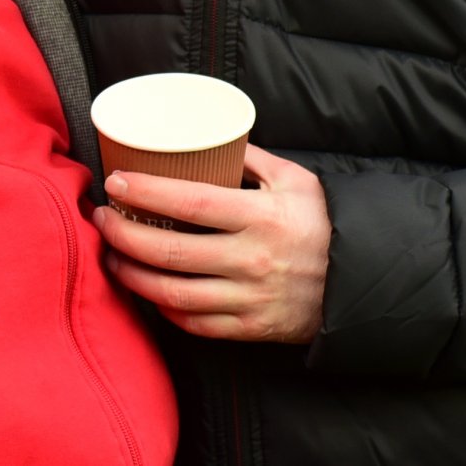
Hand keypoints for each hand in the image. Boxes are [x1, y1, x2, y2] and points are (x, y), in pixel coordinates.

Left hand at [94, 144, 330, 342]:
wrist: (362, 282)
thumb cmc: (322, 223)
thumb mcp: (294, 180)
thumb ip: (250, 157)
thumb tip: (205, 136)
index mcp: (260, 216)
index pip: (189, 202)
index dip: (145, 192)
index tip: (115, 182)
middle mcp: (250, 260)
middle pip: (168, 251)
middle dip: (123, 233)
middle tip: (102, 218)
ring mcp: (248, 299)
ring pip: (172, 293)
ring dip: (131, 274)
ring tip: (111, 255)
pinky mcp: (249, 328)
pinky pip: (193, 324)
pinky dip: (162, 309)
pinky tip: (146, 290)